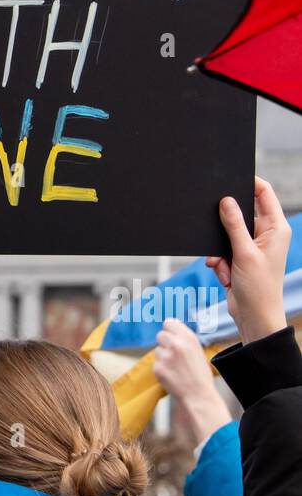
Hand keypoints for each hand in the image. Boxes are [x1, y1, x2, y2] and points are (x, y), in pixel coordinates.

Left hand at [154, 316, 230, 445]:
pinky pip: (156, 364)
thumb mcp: (197, 351)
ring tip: (175, 369)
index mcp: (189, 338)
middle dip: (164, 344)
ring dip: (163, 358)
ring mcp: (166, 356)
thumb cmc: (200, 376)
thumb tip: (171, 330)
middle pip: (160, 335)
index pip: (169, 323)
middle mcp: (177, 344)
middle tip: (172, 355)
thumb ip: (184, 340)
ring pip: (157, 350)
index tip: (171, 336)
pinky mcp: (158, 368)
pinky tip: (172, 376)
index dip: (170, 331)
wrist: (199, 397)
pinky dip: (161, 370)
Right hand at [206, 177, 290, 343]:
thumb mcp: (244, 253)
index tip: (229, 177)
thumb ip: (234, 224)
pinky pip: (222, 249)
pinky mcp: (241, 258)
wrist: (254, 318)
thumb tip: (226, 200)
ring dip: (221, 250)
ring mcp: (253, 246)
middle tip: (220, 238)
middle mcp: (266, 234)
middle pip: (240, 213)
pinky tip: (224, 274)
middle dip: (225, 228)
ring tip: (225, 266)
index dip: (248, 182)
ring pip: (226, 233)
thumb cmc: (258, 288)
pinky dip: (220, 261)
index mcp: (276, 228)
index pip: (264, 193)